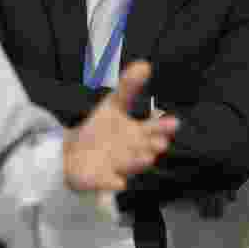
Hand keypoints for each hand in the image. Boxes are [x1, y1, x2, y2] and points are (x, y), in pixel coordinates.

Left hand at [62, 61, 178, 192]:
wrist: (75, 153)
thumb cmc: (101, 130)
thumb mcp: (113, 105)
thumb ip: (129, 87)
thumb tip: (144, 64)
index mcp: (137, 134)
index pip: (153, 129)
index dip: (163, 127)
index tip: (174, 123)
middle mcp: (132, 152)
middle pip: (145, 149)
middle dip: (152, 146)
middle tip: (159, 142)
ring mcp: (118, 167)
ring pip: (130, 166)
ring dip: (138, 163)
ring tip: (146, 157)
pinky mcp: (102, 180)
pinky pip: (109, 183)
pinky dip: (113, 183)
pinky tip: (118, 183)